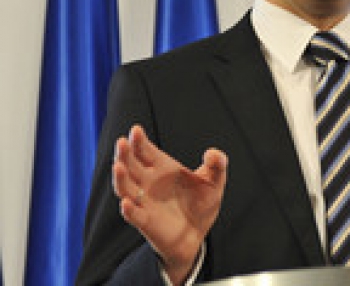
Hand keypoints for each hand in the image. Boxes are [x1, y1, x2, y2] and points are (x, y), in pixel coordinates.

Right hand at [112, 125, 227, 284]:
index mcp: (163, 167)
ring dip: (120, 178)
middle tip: (122, 142)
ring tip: (118, 166)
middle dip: (125, 154)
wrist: (197, 233)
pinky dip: (129, 209)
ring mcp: (145, 201)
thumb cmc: (202, 203)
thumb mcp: (215, 181)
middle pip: (131, 165)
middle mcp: (149, 182)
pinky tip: (126, 203)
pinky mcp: (146, 221)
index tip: (136, 130)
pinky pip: (134, 215)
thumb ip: (217, 164)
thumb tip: (213, 153)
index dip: (139, 141)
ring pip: (126, 187)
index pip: (146, 151)